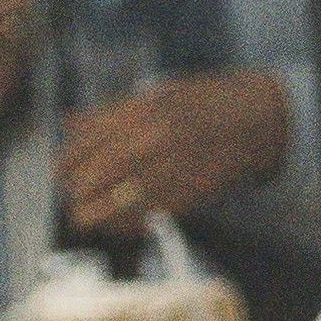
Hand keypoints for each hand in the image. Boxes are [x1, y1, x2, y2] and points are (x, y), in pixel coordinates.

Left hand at [54, 64, 291, 245]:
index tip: (61, 174)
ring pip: (115, 204)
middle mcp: (152, 139)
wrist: (259, 118)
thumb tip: (68, 122)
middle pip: (92, 178)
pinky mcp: (189, 192)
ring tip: (87, 219)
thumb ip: (112, 111)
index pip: (82, 145)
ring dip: (95, 216)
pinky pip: (146, 217)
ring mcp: (171, 167)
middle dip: (76, 194)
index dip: (65, 165)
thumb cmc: (205, 103)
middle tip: (74, 200)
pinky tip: (118, 227)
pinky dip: (127, 226)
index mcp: (139, 112)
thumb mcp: (157, 94)